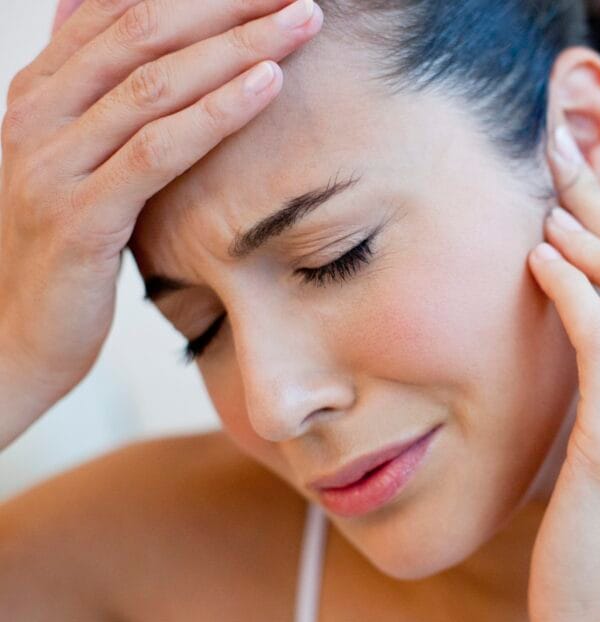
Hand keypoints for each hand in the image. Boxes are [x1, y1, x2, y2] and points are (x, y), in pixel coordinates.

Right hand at [0, 0, 321, 402]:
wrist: (4, 340)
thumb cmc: (54, 252)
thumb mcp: (65, 163)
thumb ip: (85, 95)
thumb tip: (83, 14)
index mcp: (38, 93)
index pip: (119, 11)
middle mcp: (37, 114)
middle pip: (143, 32)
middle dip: (226, 4)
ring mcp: (53, 164)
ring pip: (156, 83)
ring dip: (238, 46)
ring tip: (300, 20)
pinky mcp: (81, 217)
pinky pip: (158, 150)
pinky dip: (217, 112)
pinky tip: (268, 85)